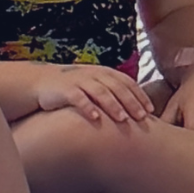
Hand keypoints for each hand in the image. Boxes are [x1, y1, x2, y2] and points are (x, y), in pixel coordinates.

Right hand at [35, 64, 152, 125]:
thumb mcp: (95, 86)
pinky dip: (88, 107)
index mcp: (104, 73)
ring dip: (112, 105)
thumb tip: (135, 111)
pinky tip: (96, 118)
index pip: (127, 83)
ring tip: (123, 119)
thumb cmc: (74, 88)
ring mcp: (79, 81)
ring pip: (100, 92)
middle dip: (131, 102)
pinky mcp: (65, 89)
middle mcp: (94, 75)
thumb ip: (113, 93)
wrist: (42, 82)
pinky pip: (78, 98)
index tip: (151, 110)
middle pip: (117, 87)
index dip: (140, 95)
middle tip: (142, 117)